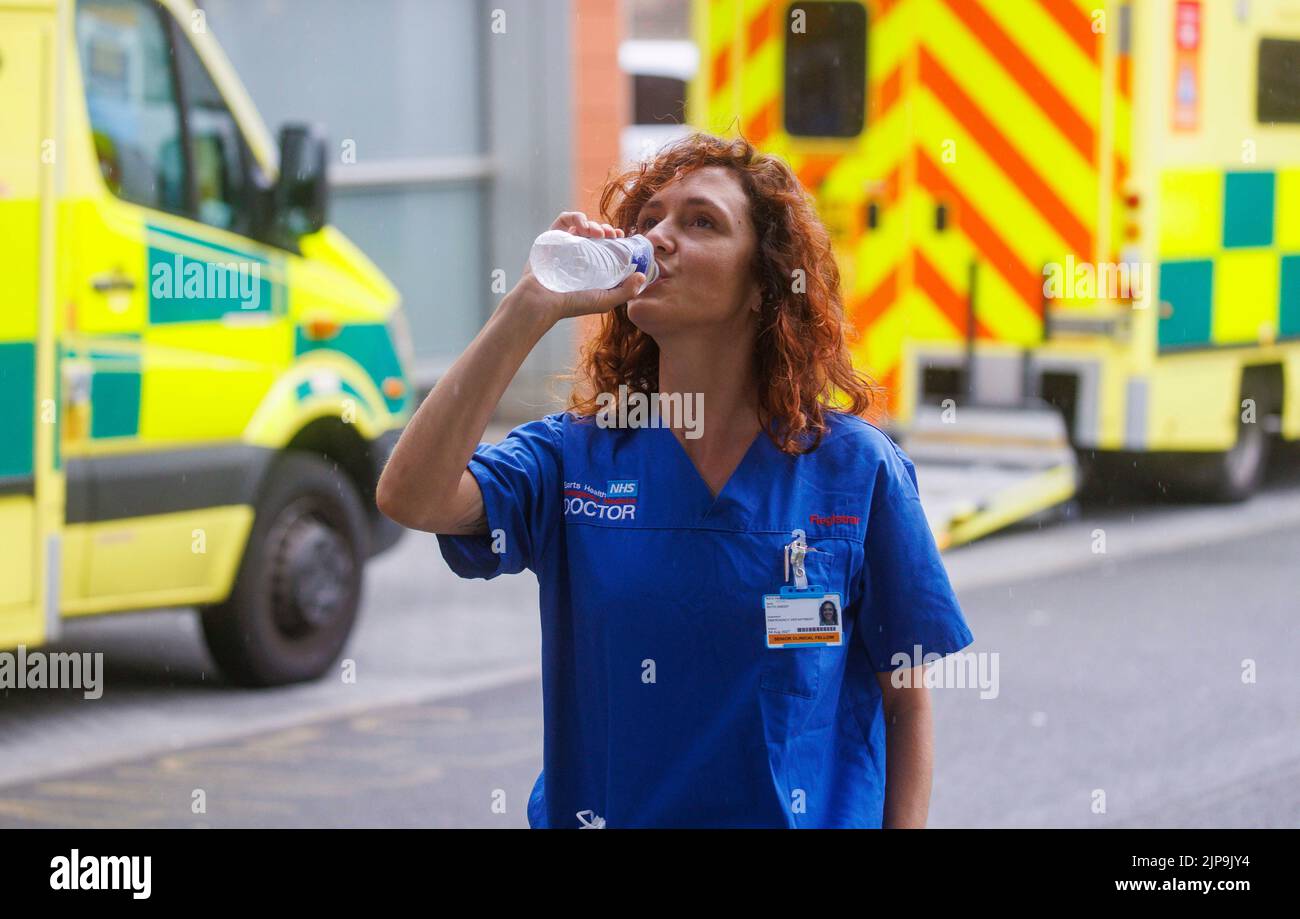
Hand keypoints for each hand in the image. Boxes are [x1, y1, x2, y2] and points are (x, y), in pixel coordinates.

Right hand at [508, 211, 646, 323]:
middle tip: (613, 235)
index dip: (616, 239)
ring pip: (581, 224)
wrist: (542, 302)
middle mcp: (577, 253)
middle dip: (606, 230)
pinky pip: (564, 219)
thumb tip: (643, 275)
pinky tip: (583, 227)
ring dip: (593, 224)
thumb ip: (626, 291)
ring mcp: (563, 244)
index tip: (622, 238)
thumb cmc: (572, 304)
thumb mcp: (605, 300)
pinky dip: (576, 217)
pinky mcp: (550, 237)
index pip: (605, 246)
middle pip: (594, 233)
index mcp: (590, 266)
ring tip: (599, 233)